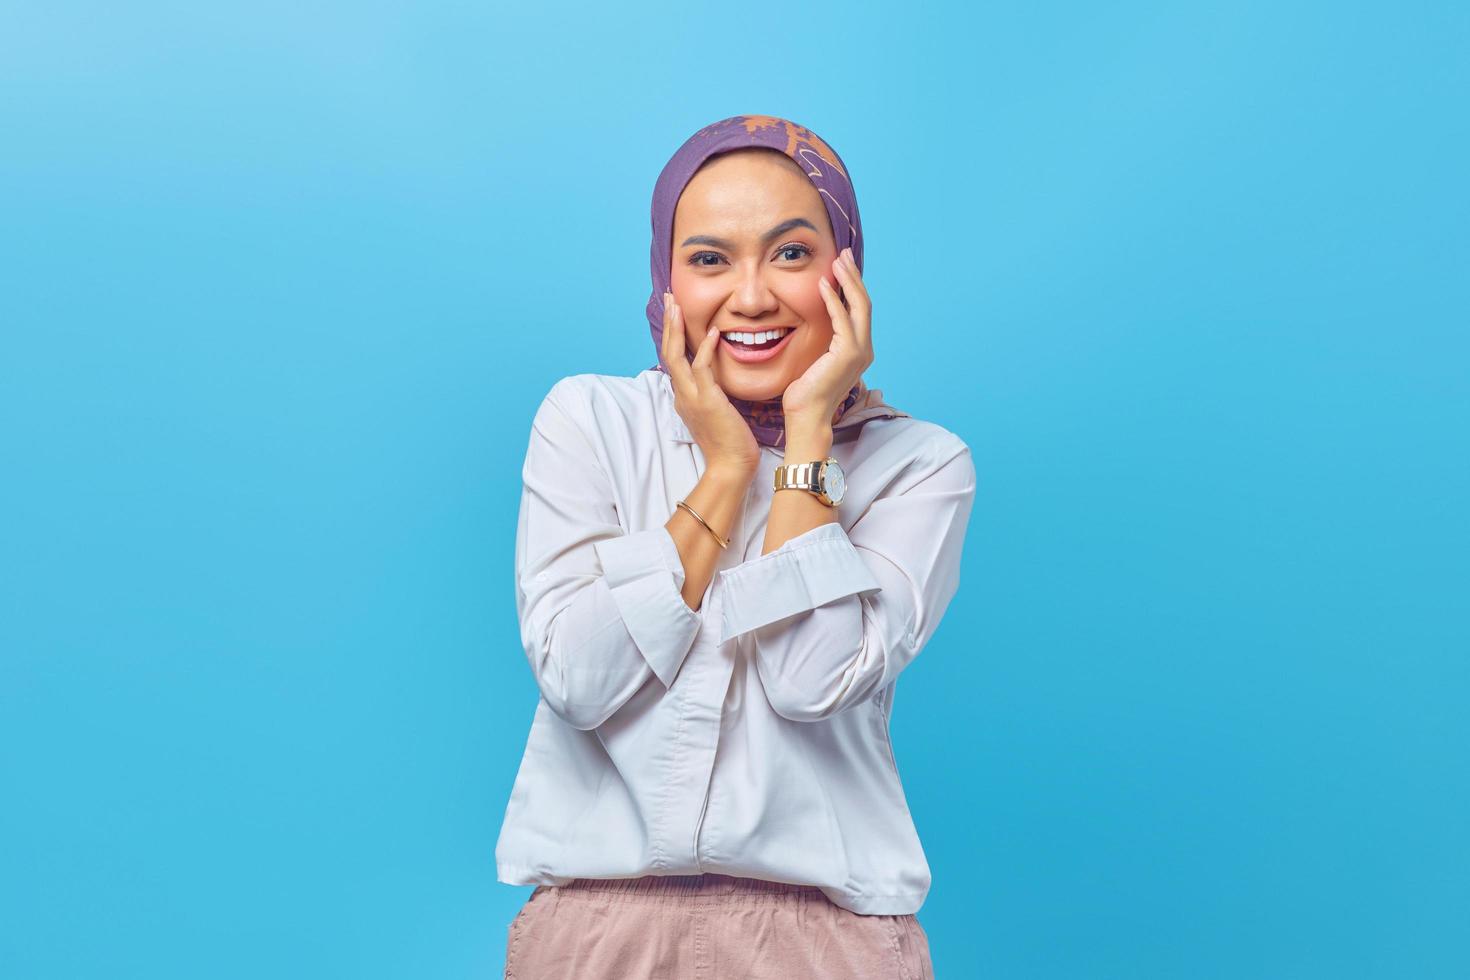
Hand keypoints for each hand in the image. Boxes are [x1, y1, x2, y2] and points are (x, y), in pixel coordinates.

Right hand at [661, 291, 760, 476]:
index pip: (673, 359)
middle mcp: (682, 394)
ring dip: (676, 328)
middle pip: (668, 351)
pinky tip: (713, 331)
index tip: (674, 312)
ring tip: (676, 304)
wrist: (730, 467)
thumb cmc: (729, 443)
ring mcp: (691, 397)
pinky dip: (706, 348)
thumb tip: (717, 380)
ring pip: (676, 356)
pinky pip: (702, 369)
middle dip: (668, 323)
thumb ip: (712, 393)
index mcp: (684, 396)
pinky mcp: (707, 400)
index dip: (672, 334)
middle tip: (668, 298)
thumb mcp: (717, 412)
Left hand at [780, 247, 873, 427]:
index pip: (859, 310)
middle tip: (843, 255)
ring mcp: (859, 352)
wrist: (807, 415)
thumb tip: (814, 321)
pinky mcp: (848, 354)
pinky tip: (824, 284)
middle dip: (854, 276)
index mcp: (859, 350)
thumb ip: (822, 340)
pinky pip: (842, 319)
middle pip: (864, 303)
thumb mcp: (816, 358)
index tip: (842, 266)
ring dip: (848, 281)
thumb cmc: (805, 392)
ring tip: (837, 262)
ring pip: (859, 306)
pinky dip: (833, 299)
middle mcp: (865, 349)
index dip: (853, 285)